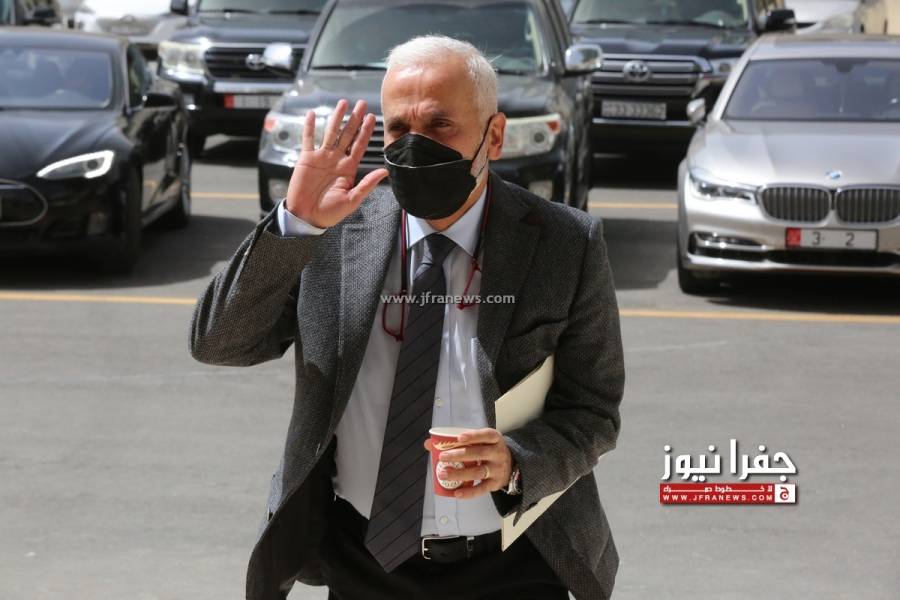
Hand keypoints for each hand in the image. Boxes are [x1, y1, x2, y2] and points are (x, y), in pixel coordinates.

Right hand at [284, 98, 388, 227]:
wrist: (308, 216)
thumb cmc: (330, 212)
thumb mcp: (352, 200)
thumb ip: (367, 184)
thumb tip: (384, 171)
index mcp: (348, 168)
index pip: (359, 146)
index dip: (366, 131)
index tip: (372, 118)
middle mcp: (336, 159)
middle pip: (347, 134)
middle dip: (354, 119)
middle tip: (361, 103)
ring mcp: (321, 157)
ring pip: (330, 132)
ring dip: (336, 118)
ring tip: (342, 103)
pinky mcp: (306, 159)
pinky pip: (308, 139)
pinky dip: (309, 127)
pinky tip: (311, 114)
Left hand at [422, 428, 513, 498]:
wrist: (511, 466)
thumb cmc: (489, 450)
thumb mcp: (480, 441)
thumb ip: (457, 441)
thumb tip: (429, 444)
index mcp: (495, 439)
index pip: (486, 435)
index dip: (473, 436)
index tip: (459, 438)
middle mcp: (498, 453)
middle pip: (479, 454)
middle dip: (459, 455)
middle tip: (442, 457)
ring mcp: (498, 469)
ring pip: (478, 472)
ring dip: (459, 473)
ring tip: (443, 474)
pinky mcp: (495, 484)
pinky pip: (481, 489)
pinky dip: (469, 492)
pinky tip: (456, 493)